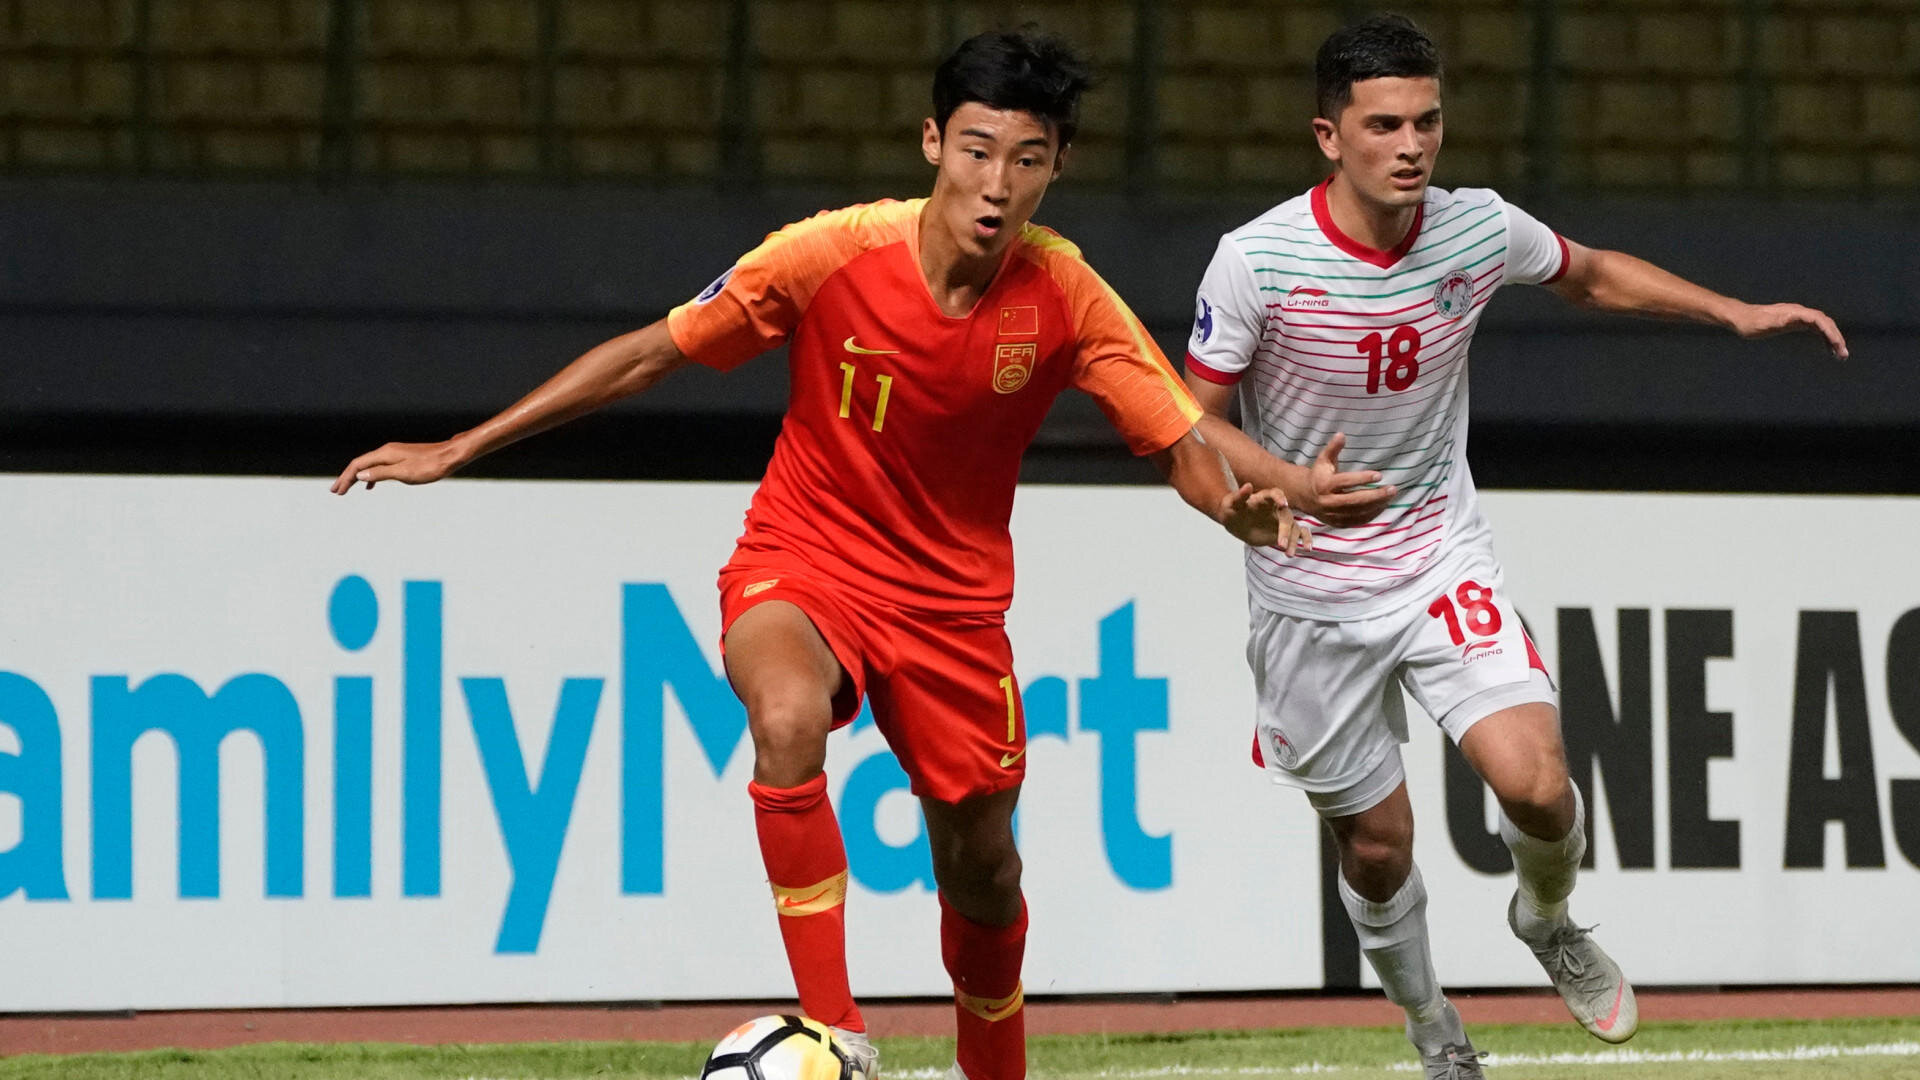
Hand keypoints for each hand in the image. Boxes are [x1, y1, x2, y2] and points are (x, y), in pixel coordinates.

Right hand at [330, 440, 465, 493]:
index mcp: (385, 454)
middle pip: (360, 464)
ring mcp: (394, 454)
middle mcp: (387, 451)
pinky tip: (370, 486)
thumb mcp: (404, 473)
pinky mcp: (402, 458)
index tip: (337, 491)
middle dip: (347, 478)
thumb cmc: (430, 466)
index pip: (358, 465)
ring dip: (357, 477)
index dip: (345, 478)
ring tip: (347, 489)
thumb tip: (360, 476)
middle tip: (336, 491)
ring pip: (369, 465)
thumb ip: (381, 474)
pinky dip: (371, 476)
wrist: (450, 456)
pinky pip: (380, 467)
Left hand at [1217, 483, 1311, 555]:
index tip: (1283, 504)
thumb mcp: (1230, 504)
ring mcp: (1281, 519)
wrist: (1235, 523)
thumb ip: (1239, 496)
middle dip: (1285, 530)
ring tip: (1288, 554)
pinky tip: (1307, 548)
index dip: (1279, 497)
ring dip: (1293, 540)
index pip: (1275, 493)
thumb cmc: (1232, 510)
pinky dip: (1305, 539)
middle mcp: (1276, 507)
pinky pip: (1299, 533)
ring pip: (1293, 527)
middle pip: (1286, 516)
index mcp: (1264, 498)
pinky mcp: (1284, 531)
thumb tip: (1248, 485)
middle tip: (1280, 544)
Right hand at [1301, 432, 1395, 526]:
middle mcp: (1328, 502)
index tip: (1379, 475)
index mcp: (1324, 485)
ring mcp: (1333, 515)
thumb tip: (1342, 434)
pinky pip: (1357, 521)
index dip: (1362, 479)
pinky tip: (1382, 506)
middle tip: (1392, 489)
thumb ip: (1333, 448)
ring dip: (1376, 506)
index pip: (1345, 482)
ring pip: (1358, 512)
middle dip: (1375, 496)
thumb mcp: (1323, 460)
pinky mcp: (1338, 523)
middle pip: (1354, 500)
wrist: (1304, 497)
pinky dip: (1371, 515)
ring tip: (1390, 496)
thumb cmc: (1318, 475)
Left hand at [1727, 302, 1848, 359]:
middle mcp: (1799, 313)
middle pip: (1825, 323)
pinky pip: (1815, 330)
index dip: (1830, 332)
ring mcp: (1799, 317)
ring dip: (1833, 340)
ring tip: (1841, 355)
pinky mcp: (1796, 323)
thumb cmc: (1750, 323)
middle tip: (1844, 355)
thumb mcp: (1763, 324)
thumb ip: (1778, 322)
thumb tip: (1792, 319)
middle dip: (1836, 338)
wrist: (1740, 318)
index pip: (1819, 320)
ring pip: (1823, 327)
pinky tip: (1829, 350)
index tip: (1838, 345)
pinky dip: (1824, 339)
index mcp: (1794, 312)